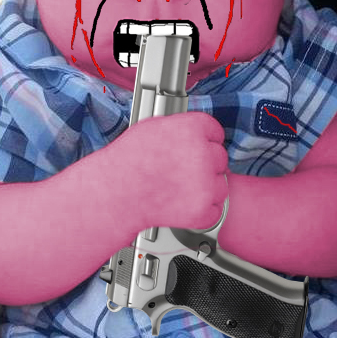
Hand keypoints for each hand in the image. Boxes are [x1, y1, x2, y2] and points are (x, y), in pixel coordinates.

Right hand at [104, 112, 229, 230]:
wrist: (115, 193)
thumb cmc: (128, 160)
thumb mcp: (153, 126)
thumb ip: (181, 126)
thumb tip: (195, 130)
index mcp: (192, 128)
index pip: (216, 132)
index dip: (205, 141)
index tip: (196, 149)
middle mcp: (202, 153)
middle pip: (220, 158)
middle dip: (205, 164)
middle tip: (182, 171)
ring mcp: (204, 182)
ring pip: (220, 184)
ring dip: (206, 188)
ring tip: (179, 189)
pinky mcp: (202, 209)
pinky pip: (215, 209)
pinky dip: (202, 211)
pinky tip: (182, 204)